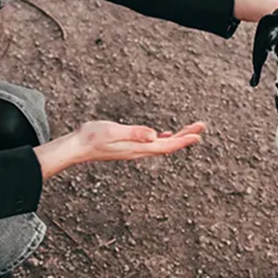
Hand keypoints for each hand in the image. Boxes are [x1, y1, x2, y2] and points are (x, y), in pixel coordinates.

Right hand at [34, 121, 205, 178]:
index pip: (167, 145)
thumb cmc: (92, 137)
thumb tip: (155, 135)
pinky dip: (163, 139)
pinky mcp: (129, 147)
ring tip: (190, 131)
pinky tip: (164, 135)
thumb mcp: (114, 131)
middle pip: (168, 146)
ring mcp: (134, 150)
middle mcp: (139, 151)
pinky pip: (152, 145)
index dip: (184, 140)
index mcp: (138, 148)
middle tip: (200, 127)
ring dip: (177, 138)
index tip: (199, 134)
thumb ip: (135, 133)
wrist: (77, 147)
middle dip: (185, 137)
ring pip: (162, 146)